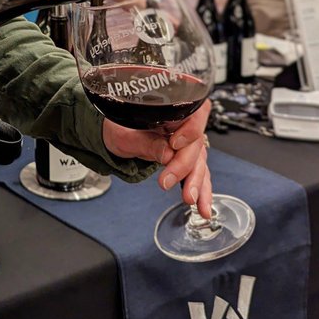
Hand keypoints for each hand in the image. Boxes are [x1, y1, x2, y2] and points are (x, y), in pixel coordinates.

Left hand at [101, 100, 212, 218]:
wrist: (115, 137)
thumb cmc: (119, 129)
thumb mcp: (126, 135)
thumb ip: (147, 142)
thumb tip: (167, 153)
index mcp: (170, 111)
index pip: (193, 117)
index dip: (189, 131)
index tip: (174, 145)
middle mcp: (183, 126)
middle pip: (196, 144)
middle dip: (186, 166)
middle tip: (168, 181)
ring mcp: (187, 144)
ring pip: (199, 162)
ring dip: (197, 183)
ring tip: (190, 199)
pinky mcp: (186, 160)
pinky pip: (198, 174)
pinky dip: (202, 191)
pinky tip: (203, 207)